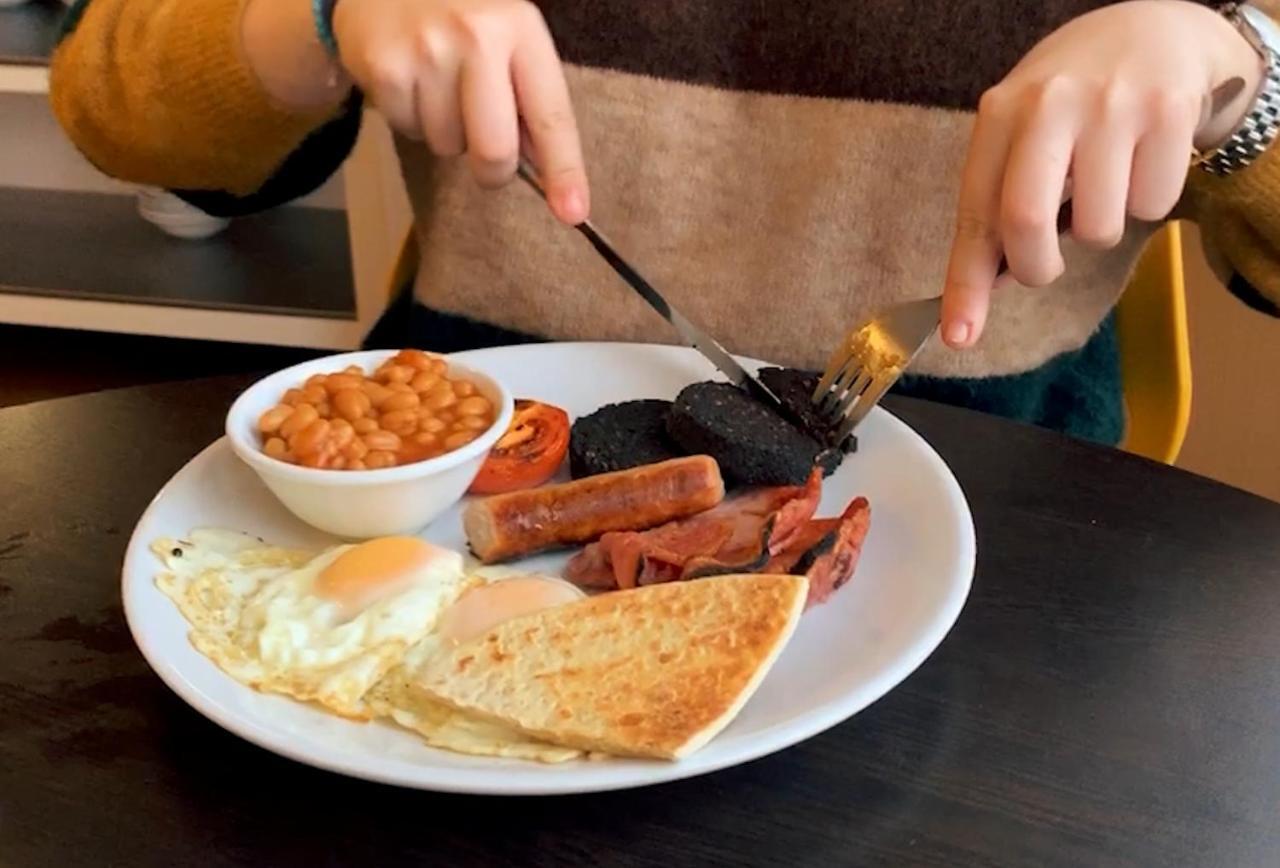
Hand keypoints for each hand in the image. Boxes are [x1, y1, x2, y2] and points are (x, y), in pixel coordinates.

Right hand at [332, 0, 587, 223]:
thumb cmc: (461, 16)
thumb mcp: (508, 37)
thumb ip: (530, 98)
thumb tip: (546, 171)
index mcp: (521, 28)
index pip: (551, 115)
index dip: (564, 170)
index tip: (573, 211)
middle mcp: (477, 36)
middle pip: (494, 151)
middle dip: (493, 170)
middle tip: (485, 152)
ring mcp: (427, 52)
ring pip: (448, 146)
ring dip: (447, 133)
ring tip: (439, 87)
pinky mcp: (386, 68)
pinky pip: (409, 131)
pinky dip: (412, 119)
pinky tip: (412, 81)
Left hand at [940, 0, 1263, 347]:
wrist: (1151, 29)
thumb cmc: (1072, 99)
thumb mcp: (1022, 129)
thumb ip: (1000, 199)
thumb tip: (985, 288)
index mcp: (1000, 114)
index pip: (974, 214)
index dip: (966, 283)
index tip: (958, 335)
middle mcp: (1050, 105)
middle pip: (1025, 223)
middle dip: (1035, 267)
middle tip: (1043, 266)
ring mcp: (1112, 106)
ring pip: (1098, 228)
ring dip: (1098, 228)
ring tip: (1102, 181)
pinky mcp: (1168, 111)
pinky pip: (1152, 205)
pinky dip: (1146, 201)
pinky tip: (1140, 160)